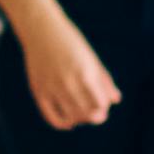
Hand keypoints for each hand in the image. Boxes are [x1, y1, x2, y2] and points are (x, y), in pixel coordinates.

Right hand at [18, 12, 122, 130]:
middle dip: (94, 117)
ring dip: (80, 120)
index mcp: (86, 73)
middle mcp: (69, 82)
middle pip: (87, 113)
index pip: (100, 104)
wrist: (41, 30)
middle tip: (95, 114)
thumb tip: (115, 101)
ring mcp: (52, 88)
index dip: (103, 108)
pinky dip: (62, 124)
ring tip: (82, 116)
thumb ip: (104, 81)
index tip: (102, 105)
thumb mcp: (91, 59)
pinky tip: (69, 123)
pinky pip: (52, 117)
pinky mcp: (39, 91)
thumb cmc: (71, 43)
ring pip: (71, 117)